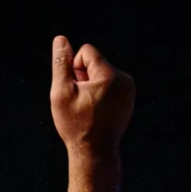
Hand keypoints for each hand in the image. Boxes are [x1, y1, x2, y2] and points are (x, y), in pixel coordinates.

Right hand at [49, 36, 132, 155]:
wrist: (95, 152)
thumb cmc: (76, 124)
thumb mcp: (61, 93)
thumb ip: (60, 65)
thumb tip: (60, 40)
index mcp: (109, 75)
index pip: (87, 51)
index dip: (74, 68)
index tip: (74, 88)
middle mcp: (124, 78)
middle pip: (96, 61)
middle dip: (84, 76)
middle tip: (80, 101)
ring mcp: (129, 88)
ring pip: (103, 72)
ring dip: (91, 85)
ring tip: (88, 107)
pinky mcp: (129, 96)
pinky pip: (110, 83)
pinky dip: (101, 93)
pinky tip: (97, 110)